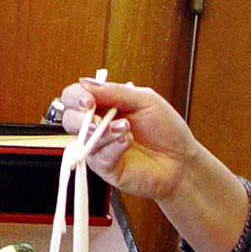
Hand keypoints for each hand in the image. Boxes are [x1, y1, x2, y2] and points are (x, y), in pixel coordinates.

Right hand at [59, 79, 199, 202]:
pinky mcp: (106, 168)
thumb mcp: (145, 100)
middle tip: (98, 118)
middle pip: (68, 119)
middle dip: (80, 117)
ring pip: (82, 139)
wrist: (182, 160)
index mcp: (104, 106)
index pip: (74, 97)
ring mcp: (100, 148)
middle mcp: (98, 126)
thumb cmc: (166, 130)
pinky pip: (98, 157)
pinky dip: (112, 147)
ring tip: (125, 129)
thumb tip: (85, 83)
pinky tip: (127, 143)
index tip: (88, 100)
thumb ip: (115, 91)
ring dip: (103, 132)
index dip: (76, 97)